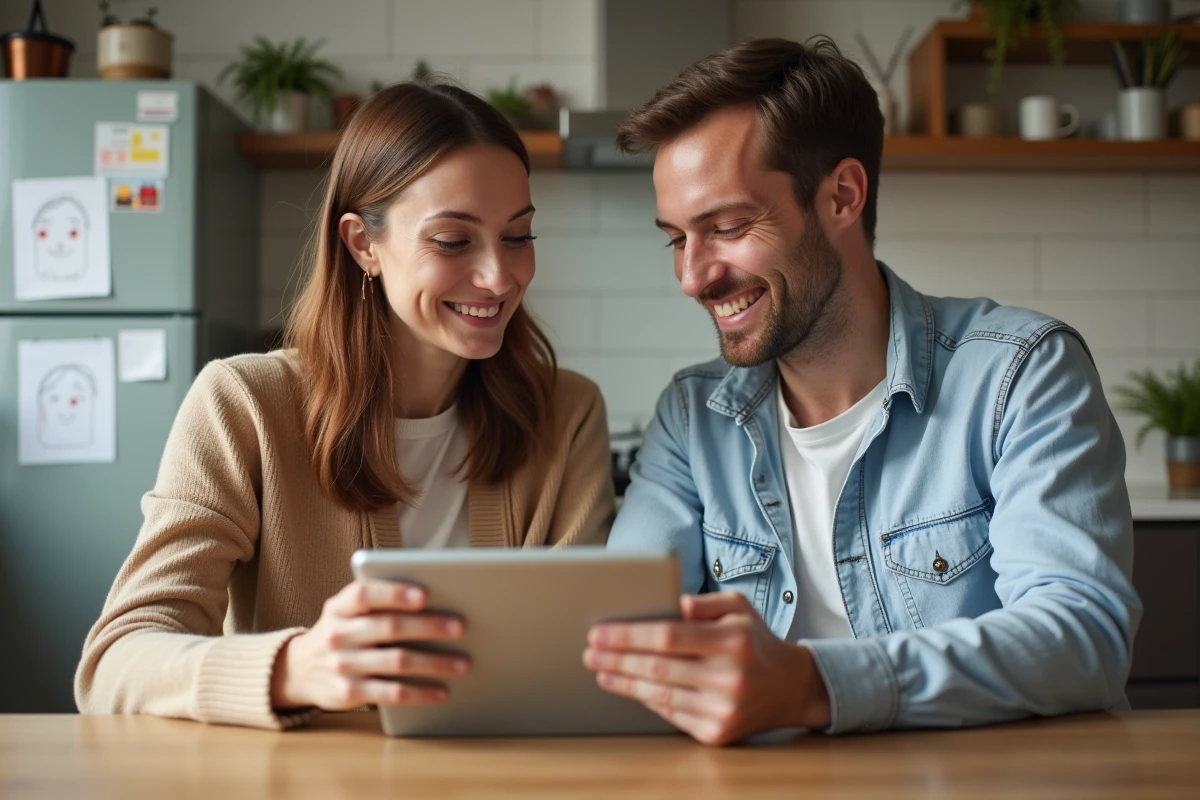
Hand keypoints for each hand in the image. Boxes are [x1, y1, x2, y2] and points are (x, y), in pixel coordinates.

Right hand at [270, 579, 468, 710]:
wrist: (299, 669)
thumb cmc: (343, 631)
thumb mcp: (348, 611)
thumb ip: (380, 603)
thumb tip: (437, 601)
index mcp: (340, 606)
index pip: (366, 594)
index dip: (394, 593)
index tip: (425, 594)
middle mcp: (338, 634)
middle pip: (389, 627)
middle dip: (429, 626)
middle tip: (461, 627)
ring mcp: (342, 665)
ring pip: (396, 661)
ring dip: (434, 663)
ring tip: (463, 663)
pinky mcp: (348, 693)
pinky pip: (391, 693)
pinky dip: (420, 692)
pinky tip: (442, 691)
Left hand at [583, 592, 830, 745]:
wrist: (790, 688)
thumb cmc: (756, 641)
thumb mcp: (739, 607)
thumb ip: (705, 602)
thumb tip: (671, 603)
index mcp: (733, 641)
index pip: (669, 637)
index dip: (629, 636)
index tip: (599, 632)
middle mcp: (729, 678)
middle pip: (658, 668)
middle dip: (616, 659)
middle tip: (590, 652)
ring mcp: (723, 710)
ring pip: (659, 695)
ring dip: (623, 683)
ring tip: (600, 670)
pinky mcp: (718, 734)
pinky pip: (671, 714)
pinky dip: (645, 700)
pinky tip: (627, 687)